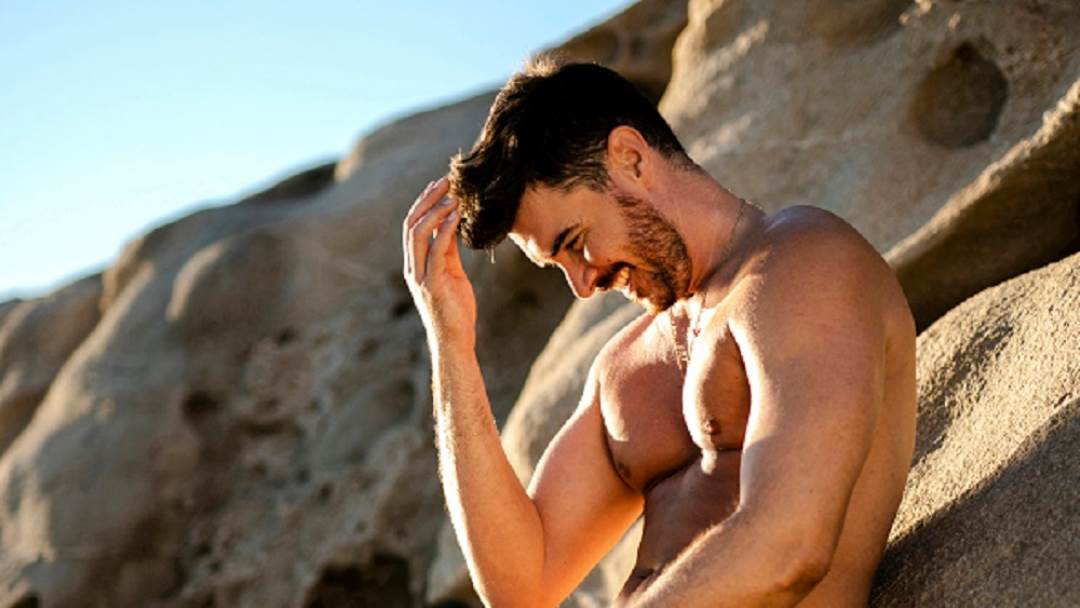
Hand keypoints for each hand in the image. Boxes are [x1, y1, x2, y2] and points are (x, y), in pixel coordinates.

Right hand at [403, 176, 477, 348]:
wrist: (454, 341)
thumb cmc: (456, 310)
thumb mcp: (452, 275)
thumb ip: (448, 252)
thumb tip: (453, 227)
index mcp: (415, 265)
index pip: (412, 226)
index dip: (423, 203)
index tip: (438, 185)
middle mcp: (413, 268)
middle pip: (412, 224)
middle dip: (427, 200)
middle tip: (445, 180)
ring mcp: (421, 276)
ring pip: (418, 234)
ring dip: (436, 210)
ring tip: (453, 195)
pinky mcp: (434, 283)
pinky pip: (437, 251)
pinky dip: (445, 230)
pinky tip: (457, 216)